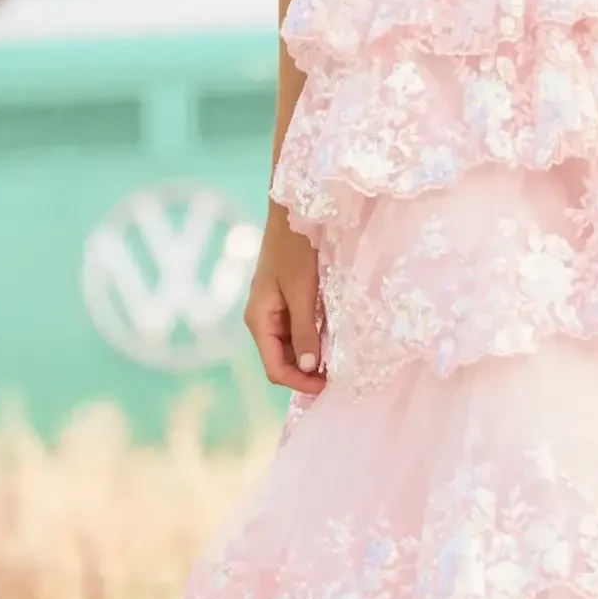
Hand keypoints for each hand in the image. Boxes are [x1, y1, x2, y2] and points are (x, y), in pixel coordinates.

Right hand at [244, 200, 326, 392]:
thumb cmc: (295, 249)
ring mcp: (272, 310)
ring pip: (290, 348)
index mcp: (258, 320)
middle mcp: (262, 319)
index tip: (329, 386)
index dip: (300, 382)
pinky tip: (332, 339)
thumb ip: (305, 331)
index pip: (275, 368)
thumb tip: (310, 368)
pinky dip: (313, 340)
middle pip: (281, 361)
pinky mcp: (284, 301)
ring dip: (311, 358)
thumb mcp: (302, 292)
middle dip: (307, 373)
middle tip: (339, 377)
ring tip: (338, 361)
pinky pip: (296, 330)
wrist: (293, 212)